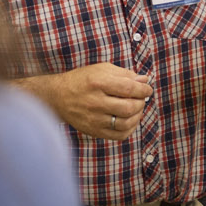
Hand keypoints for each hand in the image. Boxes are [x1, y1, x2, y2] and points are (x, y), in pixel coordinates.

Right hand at [28, 64, 151, 140]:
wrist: (58, 96)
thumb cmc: (83, 80)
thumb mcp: (102, 70)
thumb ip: (124, 74)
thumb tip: (145, 80)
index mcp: (97, 83)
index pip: (128, 88)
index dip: (143, 89)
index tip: (147, 89)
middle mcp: (95, 102)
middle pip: (128, 107)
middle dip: (140, 102)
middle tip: (140, 98)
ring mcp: (94, 119)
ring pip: (125, 123)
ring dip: (137, 116)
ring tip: (136, 109)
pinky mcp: (94, 131)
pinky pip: (119, 135)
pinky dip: (130, 128)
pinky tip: (129, 120)